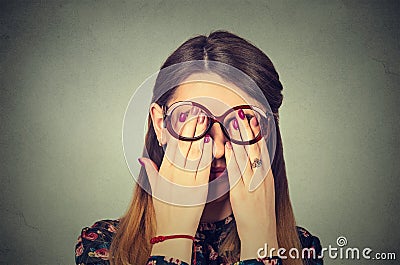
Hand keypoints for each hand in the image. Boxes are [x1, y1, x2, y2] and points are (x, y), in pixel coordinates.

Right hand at [140, 109, 212, 261]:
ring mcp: (186, 181)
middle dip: (188, 127)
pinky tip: (210, 142)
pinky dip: (206, 155)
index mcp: (164, 172)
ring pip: (193, 153)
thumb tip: (143, 159)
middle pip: (182, 146)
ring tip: (203, 119)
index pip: (170, 146)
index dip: (175, 130)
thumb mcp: (155, 189)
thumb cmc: (165, 211)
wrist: (174, 231)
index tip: (179, 116)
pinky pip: (203, 169)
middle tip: (195, 110)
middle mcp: (174, 174)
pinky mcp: (199, 189)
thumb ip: (151, 171)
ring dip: (199, 135)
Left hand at [224, 111, 278, 259]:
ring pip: (246, 157)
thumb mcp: (262, 190)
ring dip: (239, 138)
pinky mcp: (241, 194)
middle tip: (242, 113)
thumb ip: (255, 174)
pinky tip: (227, 145)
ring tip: (234, 122)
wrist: (262, 232)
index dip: (257, 133)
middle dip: (248, 130)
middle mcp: (261, 178)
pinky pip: (236, 172)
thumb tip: (249, 160)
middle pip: (255, 149)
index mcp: (266, 176)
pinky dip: (232, 157)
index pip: (262, 149)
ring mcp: (252, 185)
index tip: (253, 118)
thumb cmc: (260, 213)